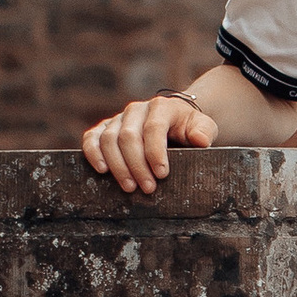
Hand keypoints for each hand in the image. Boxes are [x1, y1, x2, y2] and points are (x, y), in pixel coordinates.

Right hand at [83, 94, 218, 194]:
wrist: (174, 122)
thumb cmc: (188, 128)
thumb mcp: (203, 127)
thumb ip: (204, 131)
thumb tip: (200, 140)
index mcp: (161, 107)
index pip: (153, 128)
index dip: (155, 152)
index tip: (162, 174)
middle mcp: (136, 110)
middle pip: (129, 136)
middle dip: (137, 165)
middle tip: (148, 188)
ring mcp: (118, 118)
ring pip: (109, 139)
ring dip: (117, 166)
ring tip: (129, 187)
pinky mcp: (105, 128)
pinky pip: (92, 138)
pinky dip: (93, 153)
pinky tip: (101, 170)